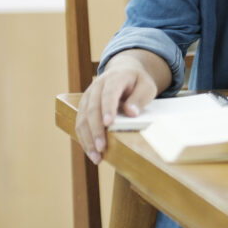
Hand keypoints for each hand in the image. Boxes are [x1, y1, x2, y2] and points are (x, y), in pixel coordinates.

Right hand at [74, 49, 161, 163]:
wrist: (124, 71)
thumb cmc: (137, 82)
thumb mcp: (147, 86)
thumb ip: (140, 98)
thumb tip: (131, 112)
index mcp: (115, 78)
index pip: (109, 92)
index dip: (108, 107)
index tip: (109, 123)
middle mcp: (97, 86)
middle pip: (93, 108)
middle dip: (96, 129)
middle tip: (102, 147)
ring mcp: (88, 96)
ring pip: (83, 118)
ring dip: (88, 138)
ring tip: (96, 157)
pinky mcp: (84, 106)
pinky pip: (80, 123)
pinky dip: (84, 139)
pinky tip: (91, 152)